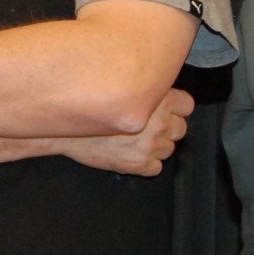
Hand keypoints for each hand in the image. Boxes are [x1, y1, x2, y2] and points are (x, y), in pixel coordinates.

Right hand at [61, 88, 194, 174]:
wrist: (66, 130)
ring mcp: (151, 145)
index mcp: (158, 98)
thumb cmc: (89, 105)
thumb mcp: (121, 87)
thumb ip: (143, 88)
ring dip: (155, 147)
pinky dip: (146, 164)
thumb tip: (156, 87)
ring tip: (133, 140)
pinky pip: (156, 167)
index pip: (187, 105)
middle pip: (180, 129)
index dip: (176, 107)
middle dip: (166, 128)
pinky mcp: (140, 165)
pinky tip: (130, 154)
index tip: (164, 109)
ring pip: (168, 149)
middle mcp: (159, 122)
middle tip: (146, 126)